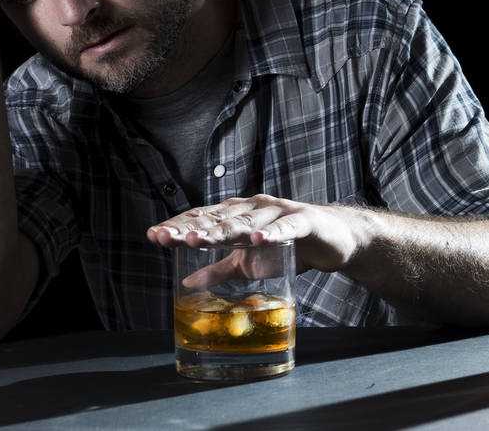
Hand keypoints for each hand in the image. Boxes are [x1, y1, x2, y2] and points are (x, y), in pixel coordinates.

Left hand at [147, 194, 369, 275]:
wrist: (334, 240)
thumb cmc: (288, 246)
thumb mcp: (249, 263)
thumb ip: (219, 270)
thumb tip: (186, 280)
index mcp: (237, 216)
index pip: (202, 219)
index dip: (179, 226)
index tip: (154, 235)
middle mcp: (253, 208)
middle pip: (218, 219)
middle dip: (191, 228)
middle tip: (166, 236)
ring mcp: (278, 212)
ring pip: (246, 221)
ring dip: (222, 230)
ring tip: (198, 239)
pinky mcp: (303, 220)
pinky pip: (286, 226)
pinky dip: (272, 232)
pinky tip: (258, 239)